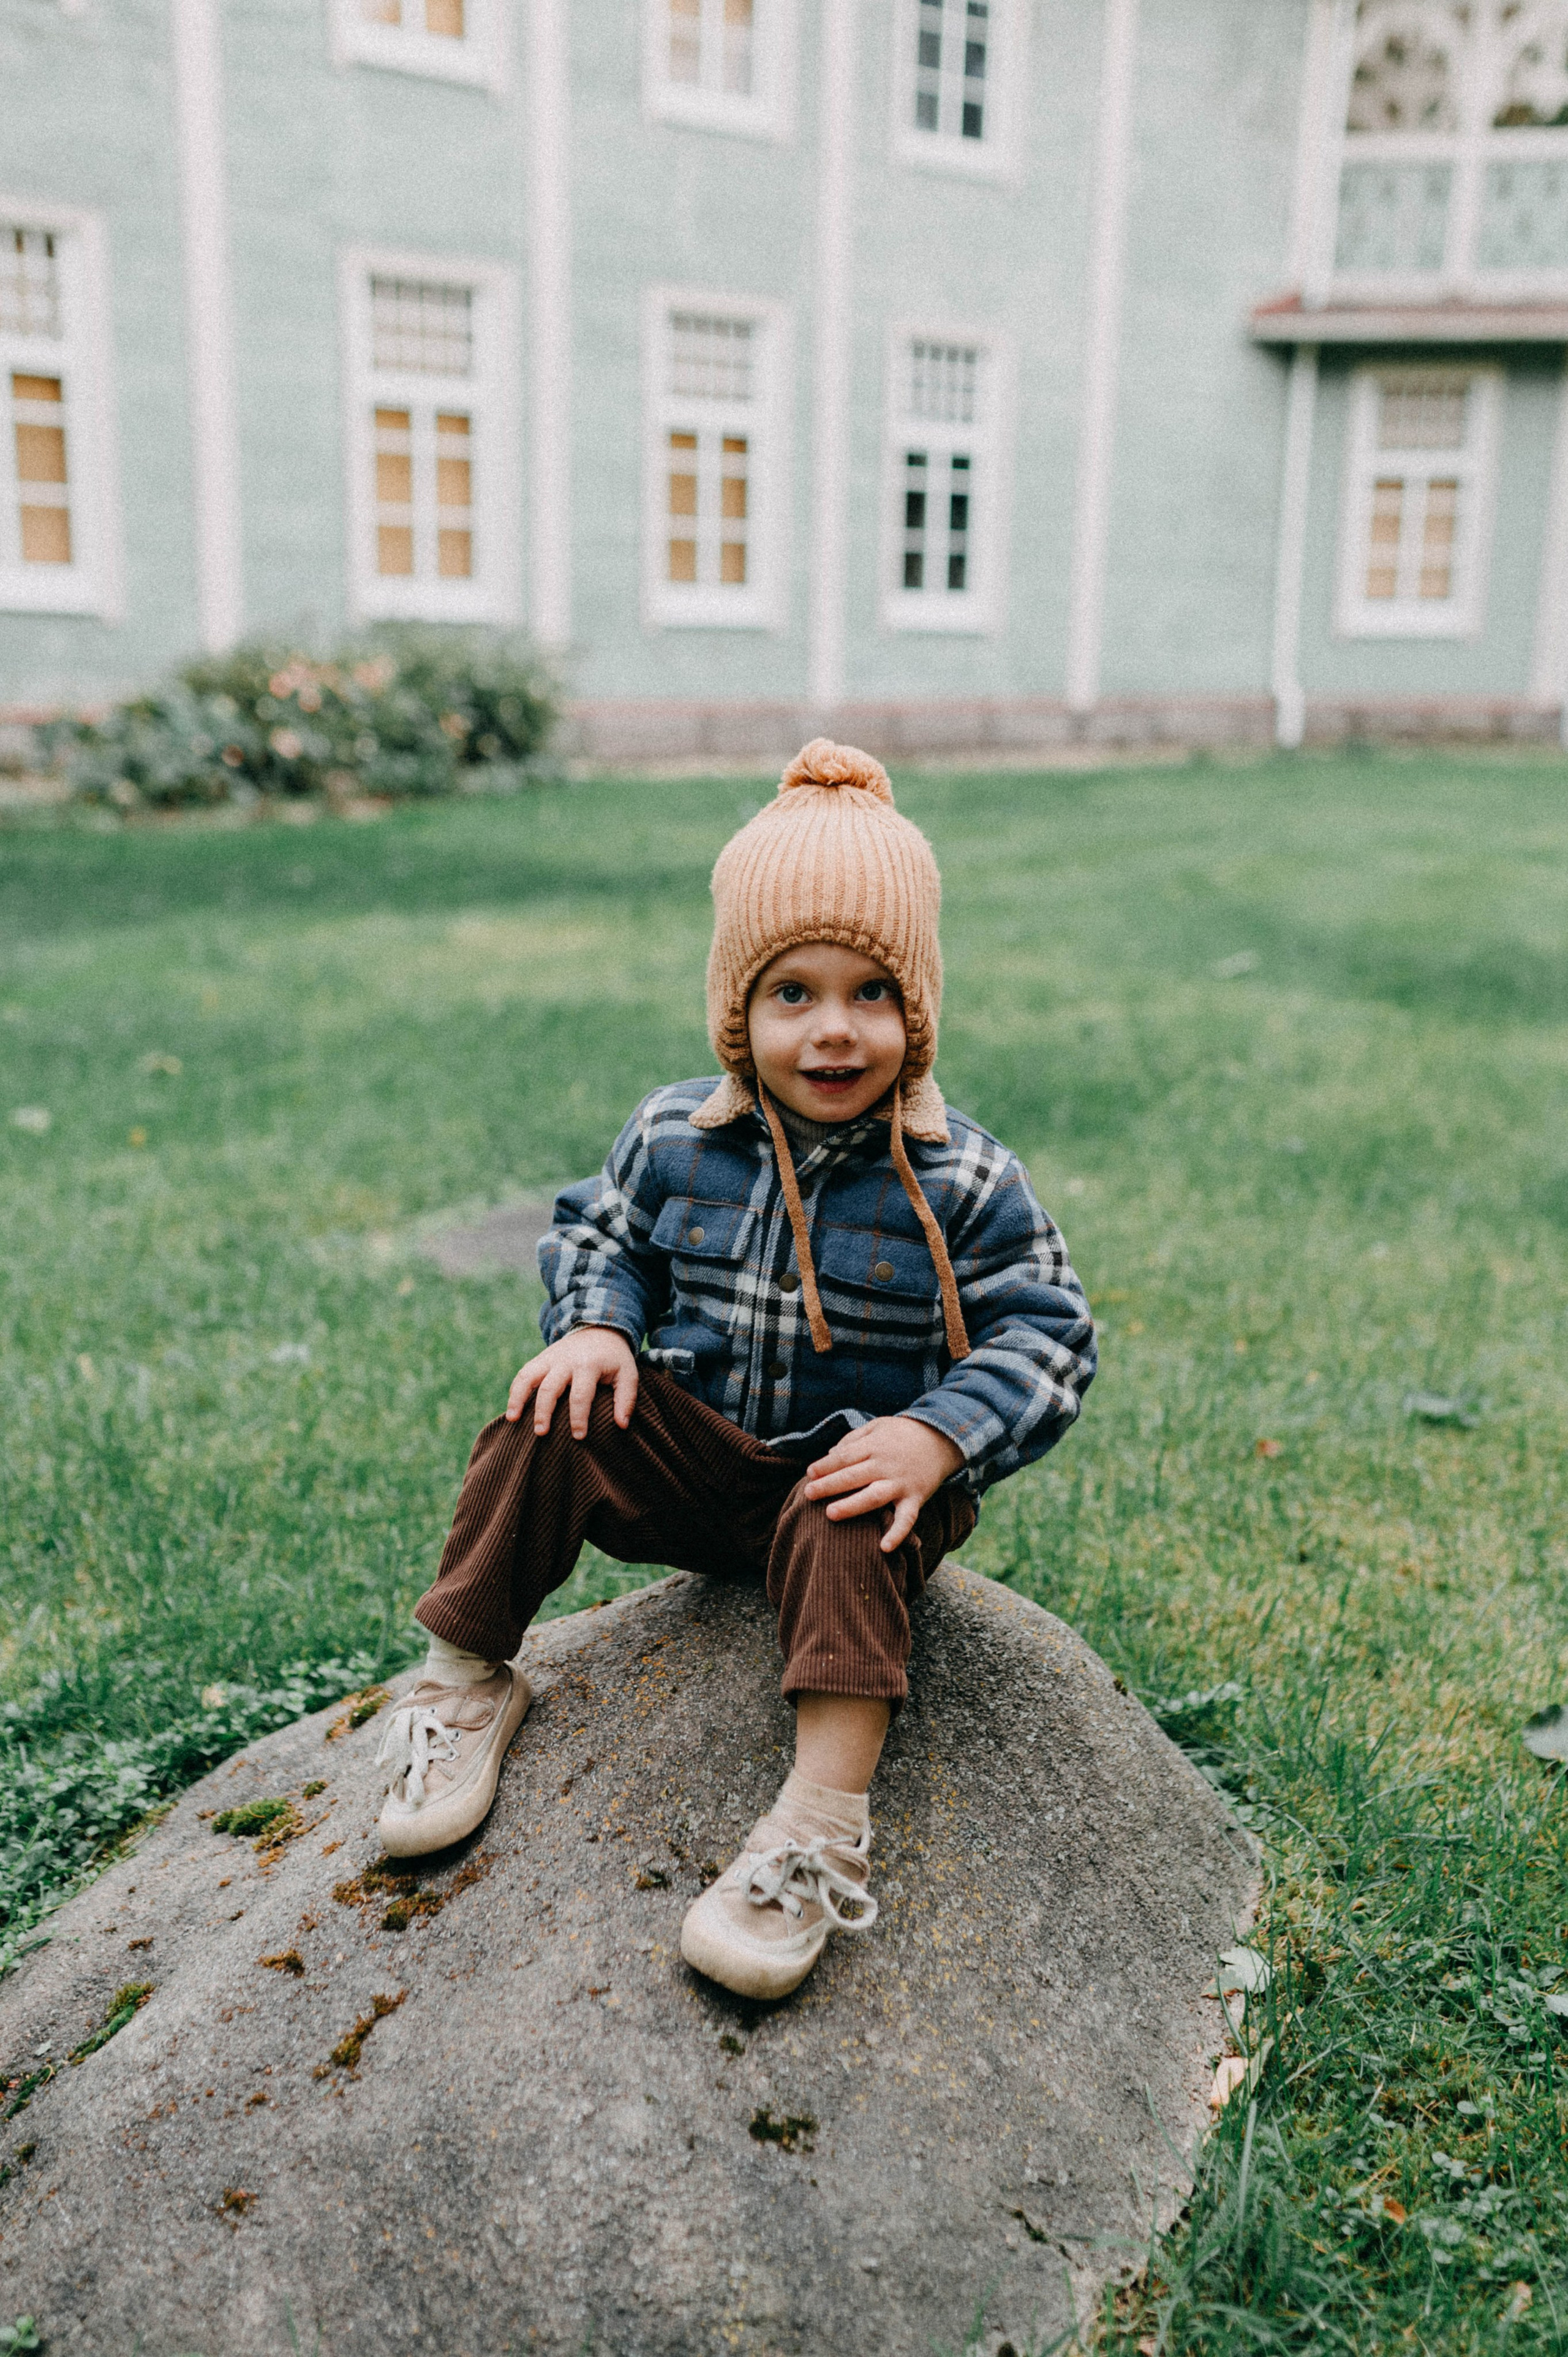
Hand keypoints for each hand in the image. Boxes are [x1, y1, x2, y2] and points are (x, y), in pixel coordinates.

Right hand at [505, 1326, 638, 1437]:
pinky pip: (523, 1374)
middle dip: (543, 1412)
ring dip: (518, 1398)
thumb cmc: (614, 1358)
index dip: (578, 1418)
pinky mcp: (541, 1359)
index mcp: (589, 1365)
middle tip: (541, 1433)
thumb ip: (626, 1398)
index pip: (581, 1395)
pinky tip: (512, 1410)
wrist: (599, 1328)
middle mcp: (566, 1361)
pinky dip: (515, 1390)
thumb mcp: (628, 1373)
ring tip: (512, 1420)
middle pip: (550, 1388)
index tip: (579, 1437)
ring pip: (528, 1377)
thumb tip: (622, 1425)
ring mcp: (550, 1358)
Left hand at [801, 1415, 963, 1552]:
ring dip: (852, 1505)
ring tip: (831, 1514)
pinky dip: (898, 1533)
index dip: (826, 1465)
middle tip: (808, 1494)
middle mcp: (886, 1465)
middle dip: (830, 1485)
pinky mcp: (916, 1498)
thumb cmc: (902, 1434)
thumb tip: (829, 1455)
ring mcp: (901, 1483)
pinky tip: (884, 1547)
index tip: (809, 1474)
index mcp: (874, 1446)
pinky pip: (907, 1518)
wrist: (942, 1438)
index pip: (845, 1456)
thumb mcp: (876, 1426)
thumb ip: (852, 1439)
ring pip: (874, 1496)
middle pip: (854, 1476)